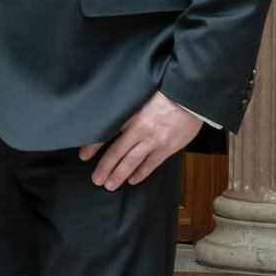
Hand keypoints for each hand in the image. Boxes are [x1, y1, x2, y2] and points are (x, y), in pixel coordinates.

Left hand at [80, 92, 203, 191]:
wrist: (192, 95)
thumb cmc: (167, 90)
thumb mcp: (141, 94)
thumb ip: (127, 106)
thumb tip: (111, 113)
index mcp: (131, 115)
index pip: (106, 133)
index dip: (93, 146)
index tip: (83, 156)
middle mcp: (140, 130)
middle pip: (117, 152)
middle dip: (104, 168)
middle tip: (96, 179)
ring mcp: (154, 140)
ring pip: (132, 162)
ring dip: (119, 175)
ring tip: (109, 185)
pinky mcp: (168, 147)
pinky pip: (151, 164)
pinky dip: (141, 173)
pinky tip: (132, 180)